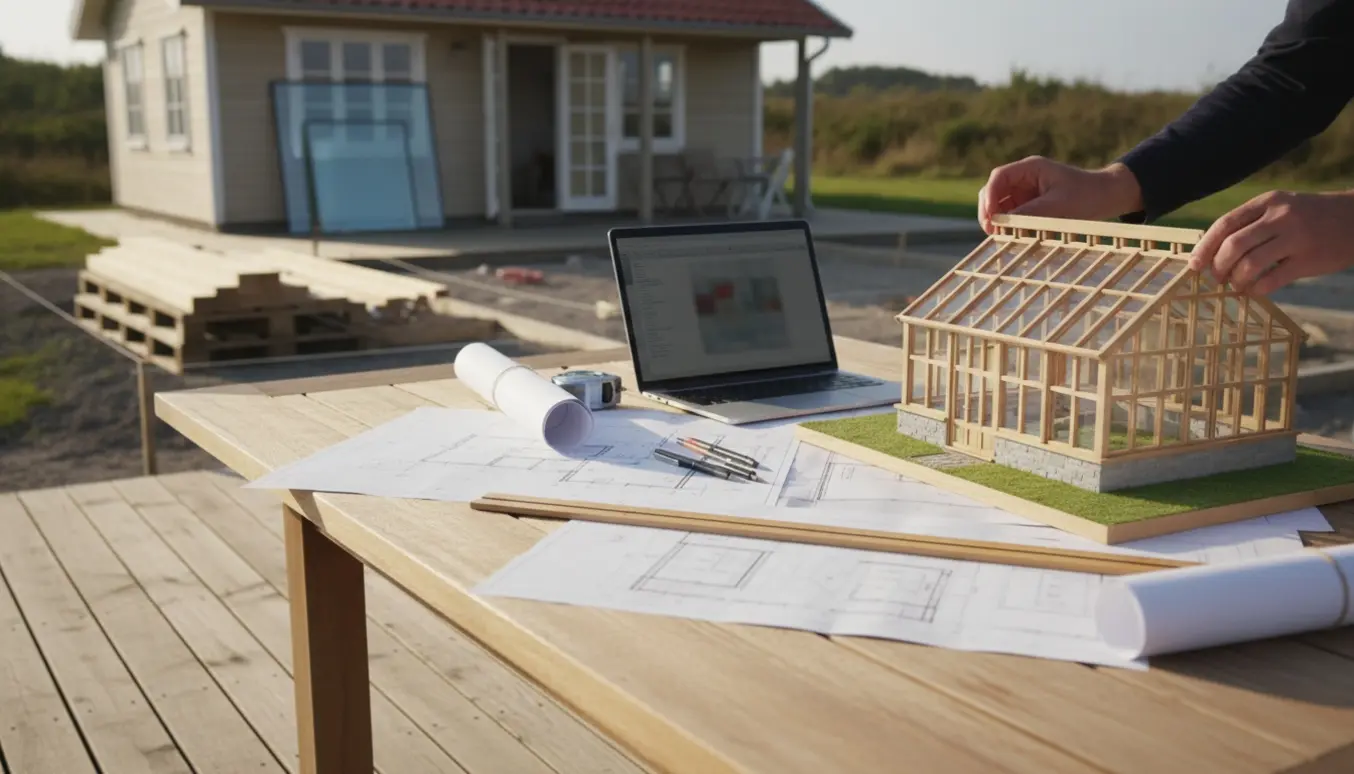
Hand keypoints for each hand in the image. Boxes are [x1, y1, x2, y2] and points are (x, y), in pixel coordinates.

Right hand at [977, 157, 1143, 232]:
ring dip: (997, 219)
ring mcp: (1026, 191)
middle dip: (989, 210)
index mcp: (1031, 168)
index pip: (999, 177)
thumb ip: (1029, 213)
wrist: (1108, 196)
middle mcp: (1024, 177)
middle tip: (991, 232)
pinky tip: (1010, 236)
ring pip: (999, 204)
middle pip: (993, 190)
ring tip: (1000, 236)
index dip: (990, 197)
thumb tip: (1002, 225)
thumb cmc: (1087, 196)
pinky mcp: (1030, 204)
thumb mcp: (1058, 206)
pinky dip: (1008, 225)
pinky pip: (1011, 214)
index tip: (992, 218)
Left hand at [1189, 190, 1353, 295]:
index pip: (1225, 224)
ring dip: (1236, 280)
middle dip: (1218, 266)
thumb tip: (1211, 249)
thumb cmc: (1310, 216)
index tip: (1194, 264)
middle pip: (1233, 246)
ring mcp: (1296, 238)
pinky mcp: (1309, 260)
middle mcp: (1280, 217)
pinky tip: (1254, 290)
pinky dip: (1256, 290)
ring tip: (1236, 284)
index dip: (1204, 247)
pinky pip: (1271, 280)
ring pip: (1249, 265)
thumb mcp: (1281, 207)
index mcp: (1268, 202)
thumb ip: (1251, 222)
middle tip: (1217, 278)